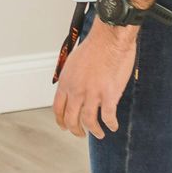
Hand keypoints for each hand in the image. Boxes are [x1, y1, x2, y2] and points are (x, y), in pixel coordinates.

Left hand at [52, 20, 137, 138]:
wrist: (109, 39)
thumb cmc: (94, 46)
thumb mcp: (74, 63)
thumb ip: (72, 78)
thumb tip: (72, 87)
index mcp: (66, 82)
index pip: (58, 108)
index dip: (60, 120)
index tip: (64, 126)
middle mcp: (76, 91)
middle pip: (71, 119)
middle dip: (75, 130)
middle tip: (80, 134)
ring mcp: (92, 94)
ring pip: (89, 122)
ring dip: (94, 131)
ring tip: (98, 134)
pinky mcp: (109, 95)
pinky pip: (108, 117)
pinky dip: (110, 124)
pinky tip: (113, 126)